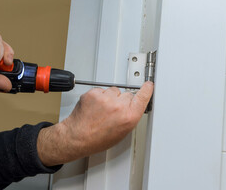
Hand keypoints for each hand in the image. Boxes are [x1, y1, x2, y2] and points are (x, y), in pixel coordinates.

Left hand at [37, 81, 153, 165]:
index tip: (149, 85)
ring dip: (109, 97)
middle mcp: (119, 106)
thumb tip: (133, 107)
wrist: (77, 137)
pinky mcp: (94, 93)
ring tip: (101, 110)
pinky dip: (98, 96)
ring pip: (113, 90)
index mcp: (129, 117)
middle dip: (122, 100)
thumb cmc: (97, 139)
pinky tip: (94, 107)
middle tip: (113, 111)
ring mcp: (106, 99)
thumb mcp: (122, 132)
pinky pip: (101, 90)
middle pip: (127, 94)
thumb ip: (130, 116)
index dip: (146, 90)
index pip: (143, 97)